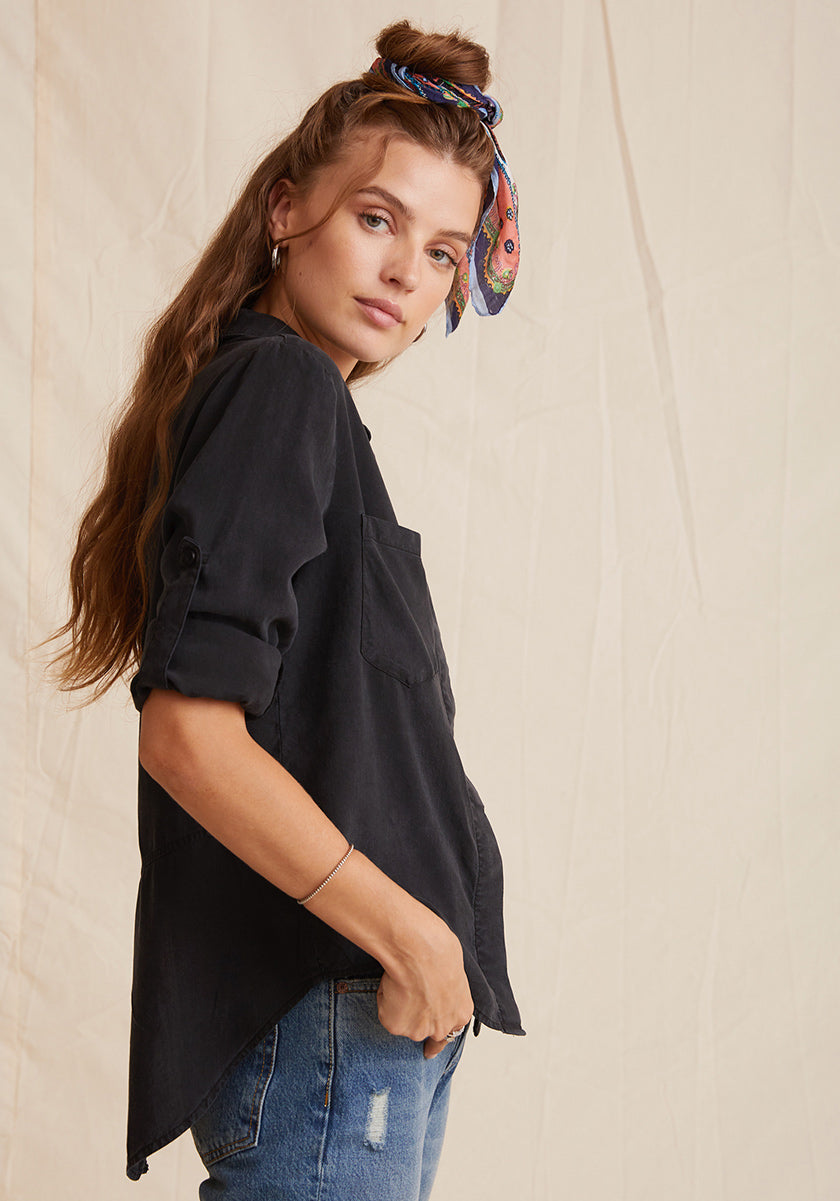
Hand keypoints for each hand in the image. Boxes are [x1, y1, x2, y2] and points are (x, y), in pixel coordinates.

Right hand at [375, 918, 473, 1058]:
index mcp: (461, 1012)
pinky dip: (384, 997)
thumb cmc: (439, 950)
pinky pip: (386, 1011)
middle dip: (417, 1020)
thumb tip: (433, 984)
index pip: (449, 1034)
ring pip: (404, 1020)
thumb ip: (444, 988)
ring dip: (400, 1006)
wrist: (421, 950)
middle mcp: (442, 1027)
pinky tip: (392, 981)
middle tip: (408, 999)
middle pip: (426, 1030)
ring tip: (402, 979)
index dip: (436, 1041)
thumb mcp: (452, 969)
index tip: (428, 1051)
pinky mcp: (397, 1026)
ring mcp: (419, 1030)